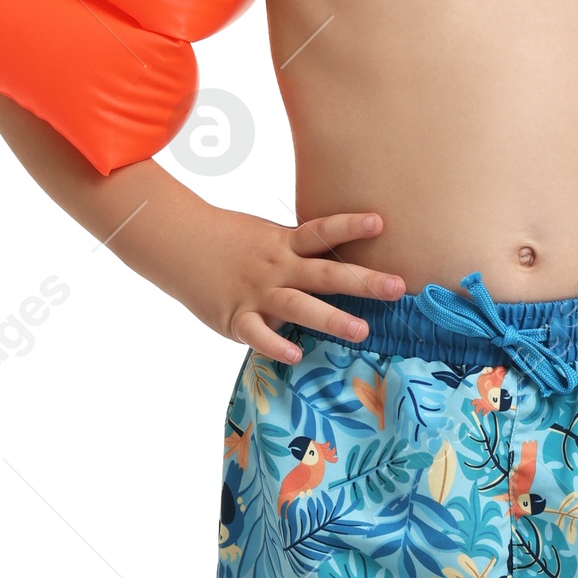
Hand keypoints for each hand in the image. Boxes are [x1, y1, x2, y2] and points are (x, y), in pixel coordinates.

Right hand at [205, 209, 404, 362]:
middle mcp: (277, 267)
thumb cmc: (234, 242)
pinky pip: (257, 334)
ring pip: (298, 306)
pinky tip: (295, 355)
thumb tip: (348, 262)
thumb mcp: (270, 236)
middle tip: (397, 287)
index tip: (381, 222)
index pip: (322, 232)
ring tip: (362, 332)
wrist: (180, 244)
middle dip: (363, 282)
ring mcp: (257, 293)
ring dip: (331, 319)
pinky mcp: (236, 317)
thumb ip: (304, 250)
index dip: (350, 226)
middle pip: (324, 274)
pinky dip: (275, 344)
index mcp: (286, 244)